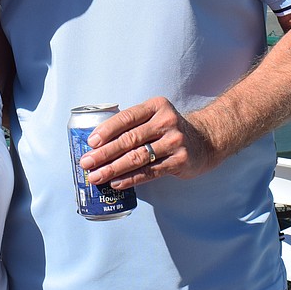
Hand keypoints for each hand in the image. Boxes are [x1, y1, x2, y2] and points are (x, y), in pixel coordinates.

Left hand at [79, 97, 218, 188]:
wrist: (204, 141)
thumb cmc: (168, 130)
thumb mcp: (155, 117)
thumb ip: (132, 125)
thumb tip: (96, 144)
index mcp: (156, 106)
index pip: (127, 117)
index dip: (106, 130)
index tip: (90, 142)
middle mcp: (167, 122)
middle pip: (129, 139)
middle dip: (104, 153)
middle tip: (86, 163)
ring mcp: (175, 142)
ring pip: (137, 158)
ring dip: (113, 169)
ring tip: (96, 176)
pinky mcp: (179, 161)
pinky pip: (149, 172)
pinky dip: (130, 178)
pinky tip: (115, 183)